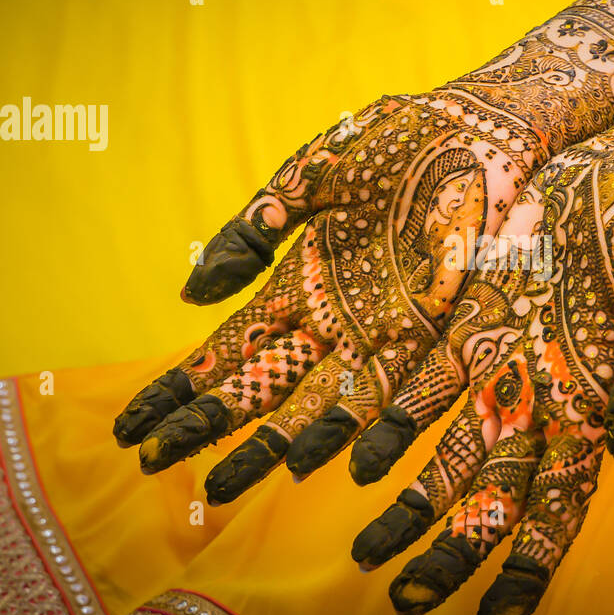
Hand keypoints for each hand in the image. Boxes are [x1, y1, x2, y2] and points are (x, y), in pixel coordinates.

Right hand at [113, 89, 545, 502]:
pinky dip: (359, 433)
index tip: (131, 424)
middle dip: (208, 425)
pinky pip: (394, 397)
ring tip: (221, 487)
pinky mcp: (436, 334)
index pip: (227, 348)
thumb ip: (254, 228)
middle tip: (154, 465)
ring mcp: (382, 332)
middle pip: (261, 387)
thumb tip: (190, 293)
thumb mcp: (310, 176)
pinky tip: (322, 464)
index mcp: (299, 282)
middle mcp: (334, 319)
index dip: (180, 386)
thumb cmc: (398, 142)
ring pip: (317, 408)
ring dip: (270, 447)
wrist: (482, 127)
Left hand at [350, 138, 613, 614]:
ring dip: (409, 506)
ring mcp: (498, 368)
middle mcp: (537, 402)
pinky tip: (353, 460)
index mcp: (589, 410)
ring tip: (367, 554)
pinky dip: (389, 425)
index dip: (531, 565)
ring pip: (446, 456)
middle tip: (408, 600)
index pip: (559, 507)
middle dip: (451, 551)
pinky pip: (420, 385)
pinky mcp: (467, 325)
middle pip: (490, 497)